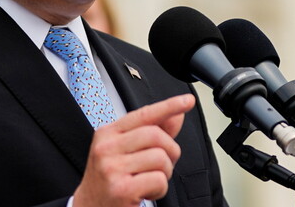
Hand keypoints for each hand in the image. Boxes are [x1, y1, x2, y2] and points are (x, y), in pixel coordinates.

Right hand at [73, 94, 195, 206]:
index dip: (169, 106)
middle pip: (156, 135)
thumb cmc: (111, 179)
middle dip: (170, 151)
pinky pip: (159, 180)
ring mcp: (112, 168)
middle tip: (163, 165)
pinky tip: (146, 192)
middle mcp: (106, 148)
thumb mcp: (126, 151)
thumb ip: (152, 131)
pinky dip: (160, 189)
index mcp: (108, 133)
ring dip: (165, 173)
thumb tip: (176, 114)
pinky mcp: (121, 189)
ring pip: (160, 158)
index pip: (144, 114)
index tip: (187, 101)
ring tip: (150, 180)